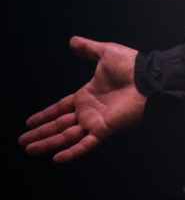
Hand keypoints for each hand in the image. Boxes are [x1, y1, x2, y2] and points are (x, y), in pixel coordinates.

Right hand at [19, 36, 145, 162]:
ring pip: (66, 136)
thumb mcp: (105, 54)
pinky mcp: (104, 130)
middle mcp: (88, 112)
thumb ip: (88, 49)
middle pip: (58, 125)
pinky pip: (85, 144)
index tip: (29, 122)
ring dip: (47, 143)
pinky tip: (56, 158)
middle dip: (40, 133)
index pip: (60, 108)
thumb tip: (72, 41)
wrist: (148, 77)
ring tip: (29, 149)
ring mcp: (95, 122)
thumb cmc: (130, 66)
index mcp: (86, 96)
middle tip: (22, 141)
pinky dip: (71, 151)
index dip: (44, 115)